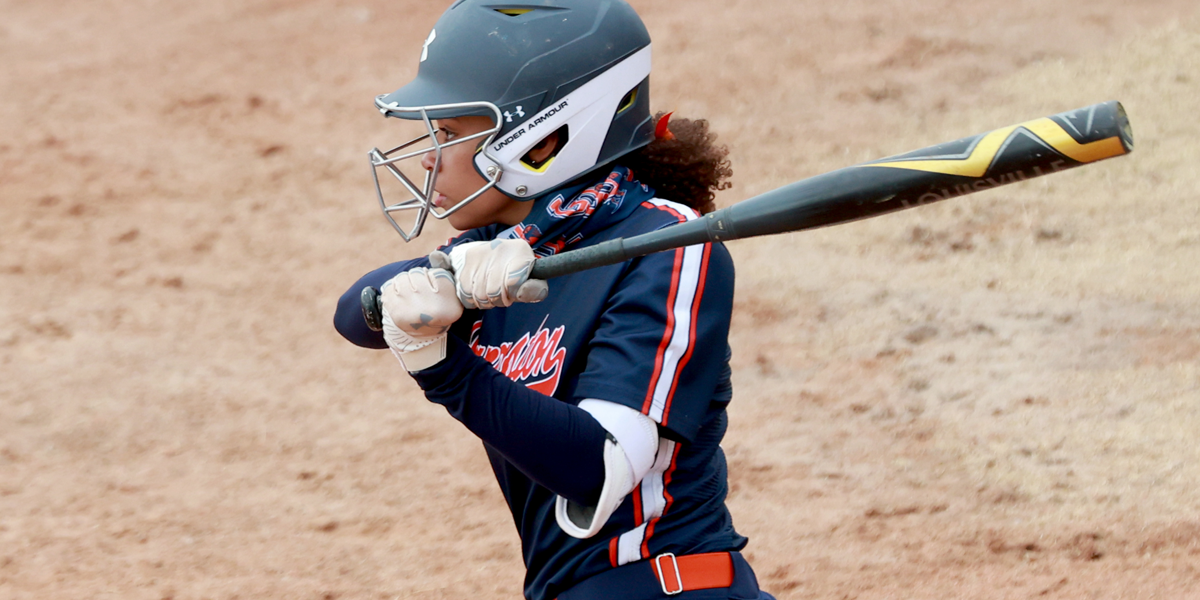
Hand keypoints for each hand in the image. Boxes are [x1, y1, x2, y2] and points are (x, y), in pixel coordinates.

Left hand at [380, 267, 462, 370]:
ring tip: (408, 297)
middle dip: (415, 281)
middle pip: (416, 275)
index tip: (430, 288)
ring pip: (402, 279)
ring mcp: (411, 310)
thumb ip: (444, 272)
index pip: (433, 273)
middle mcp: (430, 306)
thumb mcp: (450, 295)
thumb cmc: (437, 314)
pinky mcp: (396, 313)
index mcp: (447, 301)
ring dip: (403, 285)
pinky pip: (389, 289)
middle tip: (417, 293)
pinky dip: (392, 292)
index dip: (429, 278)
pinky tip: (398, 300)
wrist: (423, 341)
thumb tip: (435, 254)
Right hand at [430, 239, 547, 309]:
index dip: (512, 295)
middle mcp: (499, 248)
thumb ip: (535, 290)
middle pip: (494, 291)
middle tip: (502, 297)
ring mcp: (481, 254)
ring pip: (479, 294)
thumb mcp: (532, 280)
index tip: (513, 295)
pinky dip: (473, 299)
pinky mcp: (467, 261)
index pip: (514, 282)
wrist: (498, 255)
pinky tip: (480, 292)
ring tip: (492, 295)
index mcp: (521, 252)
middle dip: (499, 300)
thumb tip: (521, 294)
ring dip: (486, 301)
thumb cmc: (518, 272)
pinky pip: (466, 292)